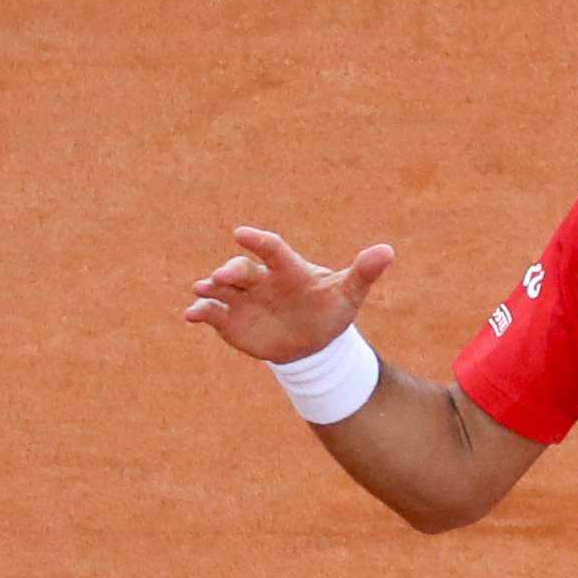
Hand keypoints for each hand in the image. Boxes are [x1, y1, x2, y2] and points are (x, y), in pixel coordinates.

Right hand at [185, 224, 395, 361]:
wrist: (312, 342)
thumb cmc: (330, 311)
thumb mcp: (348, 294)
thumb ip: (363, 273)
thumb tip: (388, 251)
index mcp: (287, 268)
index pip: (271, 249)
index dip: (258, 241)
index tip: (242, 234)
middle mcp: (261, 279)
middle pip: (241, 270)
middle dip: (229, 272)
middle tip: (221, 277)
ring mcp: (243, 299)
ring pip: (222, 288)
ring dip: (210, 288)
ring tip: (201, 290)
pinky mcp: (231, 320)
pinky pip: (212, 313)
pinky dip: (200, 312)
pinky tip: (190, 315)